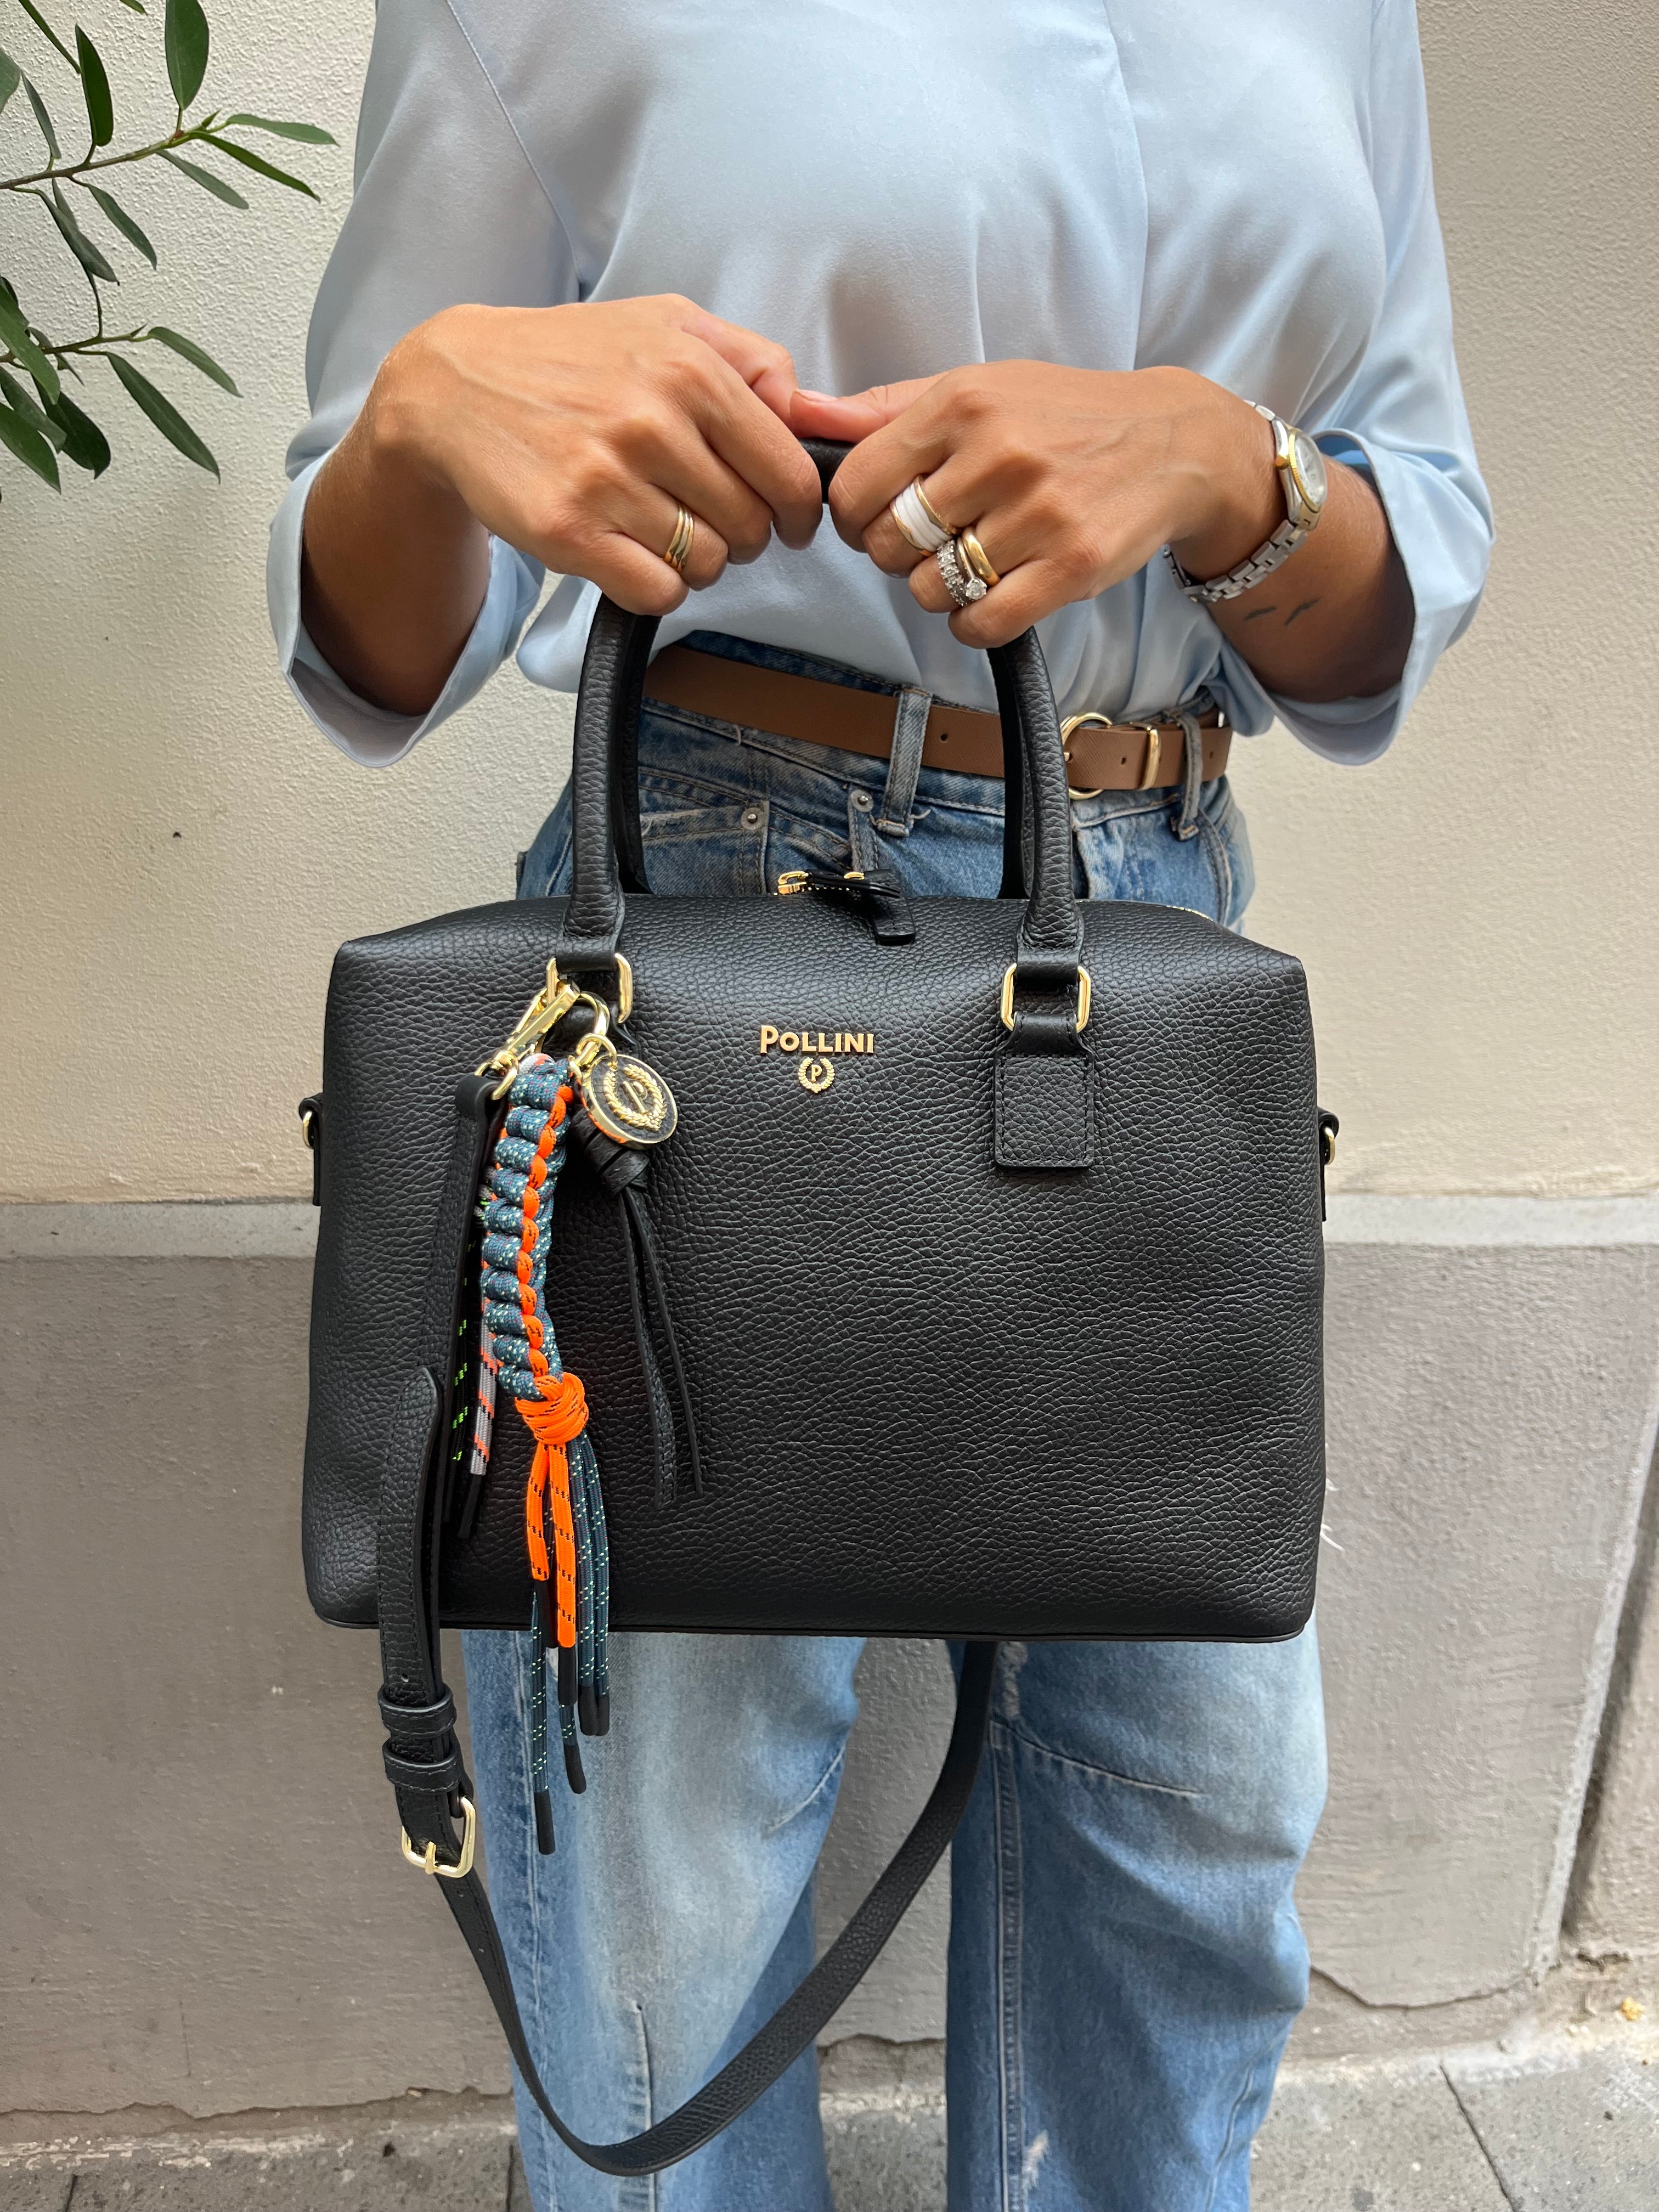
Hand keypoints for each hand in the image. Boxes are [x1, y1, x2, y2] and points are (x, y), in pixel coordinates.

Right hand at [304, 293, 826, 711]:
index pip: (789, 472)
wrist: (454, 387)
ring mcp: (607, 479)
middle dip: (744, 535)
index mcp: (689, 369)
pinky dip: (656, 586)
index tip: (786, 519)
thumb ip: (752, 360)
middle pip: (753, 526)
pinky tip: (633, 554)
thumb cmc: (570, 359)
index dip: (798, 510)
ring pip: (708, 564)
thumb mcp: (667, 324)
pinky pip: (657, 591)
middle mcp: (652, 421)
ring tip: (662, 529)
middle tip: (710, 520)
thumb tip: (813, 412)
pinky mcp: (569, 531)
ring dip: (696, 561)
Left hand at [790, 363, 1278, 649]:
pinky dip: (973, 623)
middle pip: (889, 543)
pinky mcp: (1072, 566)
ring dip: (940, 590)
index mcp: (961, 403)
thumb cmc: (1062, 417)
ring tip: (974, 561)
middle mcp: (998, 453)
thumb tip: (798, 411)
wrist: (1173, 443)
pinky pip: (981, 622)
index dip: (854, 517)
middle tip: (933, 541)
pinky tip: (992, 597)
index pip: (856, 485)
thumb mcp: (977, 389)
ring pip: (932, 589)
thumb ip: (885, 410)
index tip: (880, 517)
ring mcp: (1038, 512)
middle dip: (898, 555)